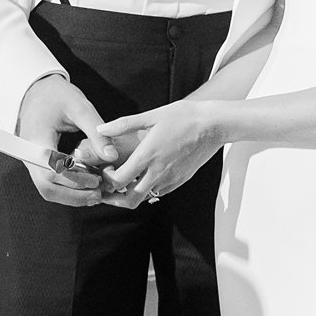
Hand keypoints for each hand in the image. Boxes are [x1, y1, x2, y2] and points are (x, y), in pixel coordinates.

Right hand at [15, 74, 118, 207]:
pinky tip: (87, 187)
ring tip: (96, 193)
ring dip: (72, 196)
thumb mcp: (79, 107)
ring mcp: (31, 162)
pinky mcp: (37, 165)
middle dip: (75, 195)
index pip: (52, 170)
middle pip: (48, 187)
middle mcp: (29, 155)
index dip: (76, 180)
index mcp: (37, 139)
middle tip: (99, 193)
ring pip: (48, 190)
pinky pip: (50, 184)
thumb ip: (96, 132)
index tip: (97, 179)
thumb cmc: (56, 95)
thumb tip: (112, 156)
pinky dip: (68, 190)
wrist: (36, 91)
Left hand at [95, 98, 221, 206]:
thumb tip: (102, 128)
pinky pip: (160, 192)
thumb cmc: (185, 117)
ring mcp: (171, 178)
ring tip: (127, 181)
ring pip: (146, 198)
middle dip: (116, 198)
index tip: (107, 170)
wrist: (214, 125)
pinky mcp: (181, 180)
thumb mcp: (152, 116)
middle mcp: (158, 172)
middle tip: (110, 189)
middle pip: (130, 200)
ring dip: (133, 193)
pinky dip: (149, 189)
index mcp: (148, 156)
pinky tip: (146, 176)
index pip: (119, 181)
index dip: (108, 180)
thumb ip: (124, 124)